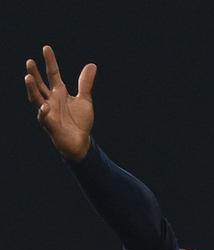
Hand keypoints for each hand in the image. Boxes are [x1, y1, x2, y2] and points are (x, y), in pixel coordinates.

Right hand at [24, 46, 96, 161]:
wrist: (81, 142)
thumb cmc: (79, 122)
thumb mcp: (85, 99)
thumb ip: (85, 83)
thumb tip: (91, 65)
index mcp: (59, 93)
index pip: (53, 74)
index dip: (50, 62)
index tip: (46, 48)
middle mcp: (51, 100)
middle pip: (40, 85)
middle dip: (34, 74)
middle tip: (30, 61)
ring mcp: (49, 112)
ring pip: (36, 99)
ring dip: (32, 89)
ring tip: (28, 78)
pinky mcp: (51, 125)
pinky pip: (44, 118)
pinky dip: (43, 112)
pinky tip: (44, 107)